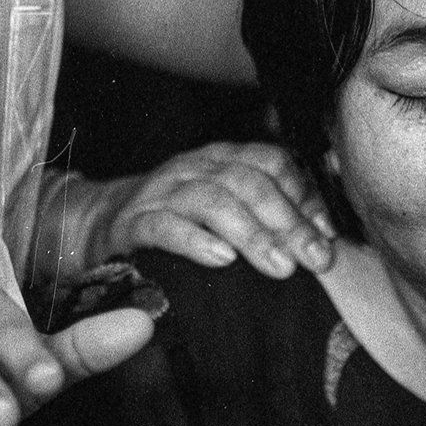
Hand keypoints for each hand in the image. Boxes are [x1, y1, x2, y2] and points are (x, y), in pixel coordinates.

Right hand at [39, 144, 335, 281]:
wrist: (96, 226)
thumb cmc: (177, 224)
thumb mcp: (225, 211)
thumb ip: (268, 215)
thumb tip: (326, 239)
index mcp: (222, 159)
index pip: (272, 162)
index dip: (305, 196)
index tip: (328, 234)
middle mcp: (195, 167)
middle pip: (249, 182)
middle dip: (288, 221)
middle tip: (315, 259)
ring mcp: (162, 192)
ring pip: (213, 200)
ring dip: (252, 233)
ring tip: (280, 266)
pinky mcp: (132, 223)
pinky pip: (165, 226)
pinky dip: (195, 240)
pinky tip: (221, 259)